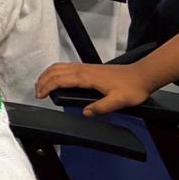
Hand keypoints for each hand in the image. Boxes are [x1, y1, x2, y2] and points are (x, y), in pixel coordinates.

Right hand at [34, 61, 151, 115]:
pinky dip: (56, 71)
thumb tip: (85, 112)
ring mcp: (85, 67)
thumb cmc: (132, 87)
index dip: (47, 87)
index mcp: (87, 77)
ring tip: (41, 85)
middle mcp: (84, 69)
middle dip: (42, 80)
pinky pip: (66, 66)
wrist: (142, 75)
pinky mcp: (89, 68)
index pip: (60, 80)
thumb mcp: (119, 102)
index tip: (40, 95)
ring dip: (47, 74)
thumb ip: (101, 108)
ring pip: (59, 66)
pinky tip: (57, 78)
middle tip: (37, 93)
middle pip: (55, 71)